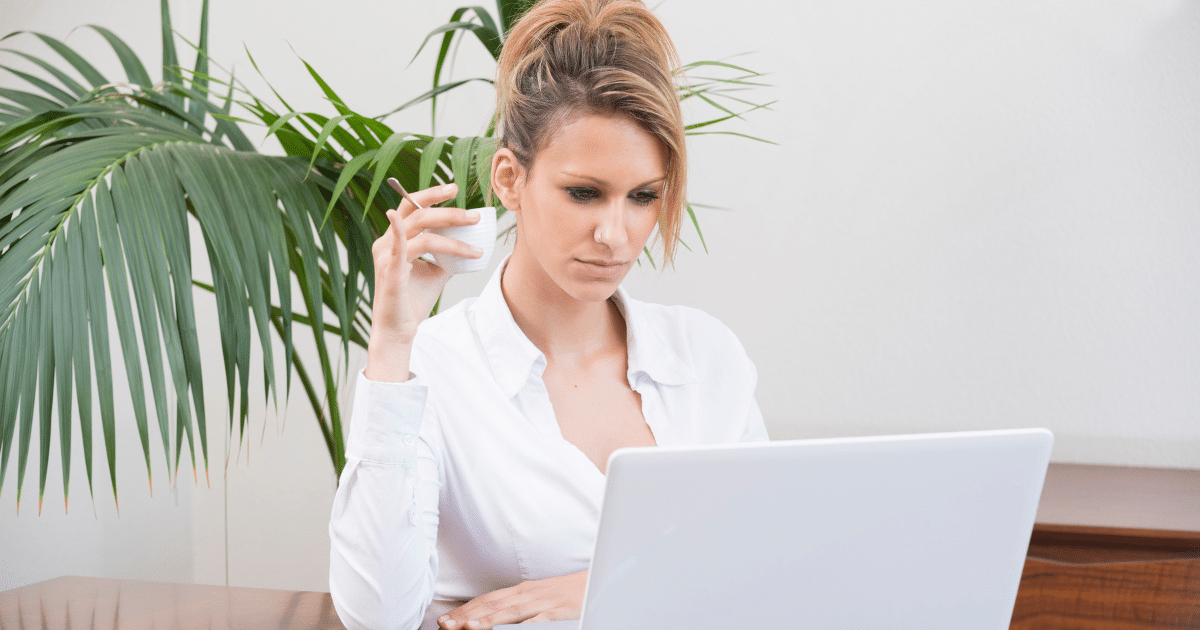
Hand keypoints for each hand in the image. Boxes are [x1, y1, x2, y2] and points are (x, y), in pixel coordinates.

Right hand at [364, 182, 481, 381]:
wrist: (400, 329)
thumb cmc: (414, 300)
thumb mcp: (436, 271)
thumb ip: (447, 254)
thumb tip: (470, 243)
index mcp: (394, 240)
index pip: (411, 208)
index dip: (431, 196)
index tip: (454, 189)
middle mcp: (386, 243)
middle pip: (418, 214)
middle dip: (449, 212)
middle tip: (474, 216)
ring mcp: (386, 256)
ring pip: (422, 233)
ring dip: (452, 235)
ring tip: (474, 242)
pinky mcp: (389, 272)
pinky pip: (397, 248)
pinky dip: (398, 230)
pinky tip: (397, 218)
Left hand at [437, 571, 586, 628]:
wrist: (597, 584)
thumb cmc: (566, 594)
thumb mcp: (539, 597)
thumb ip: (517, 605)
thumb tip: (493, 613)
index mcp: (522, 591)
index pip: (487, 600)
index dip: (465, 610)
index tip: (446, 620)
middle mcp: (527, 594)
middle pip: (492, 605)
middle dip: (466, 616)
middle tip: (445, 626)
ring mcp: (541, 603)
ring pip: (508, 612)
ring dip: (485, 620)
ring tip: (465, 628)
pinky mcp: (556, 612)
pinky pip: (536, 620)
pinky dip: (519, 625)